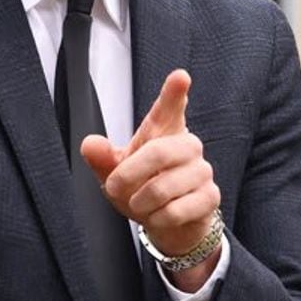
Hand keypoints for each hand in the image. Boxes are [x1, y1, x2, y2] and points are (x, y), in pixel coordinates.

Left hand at [82, 69, 221, 290]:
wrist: (169, 223)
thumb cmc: (143, 188)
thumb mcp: (116, 172)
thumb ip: (102, 158)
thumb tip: (90, 144)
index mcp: (165, 132)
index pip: (171, 108)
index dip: (175, 92)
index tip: (180, 76)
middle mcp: (188, 146)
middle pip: (159, 152)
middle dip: (129, 174)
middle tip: (114, 187)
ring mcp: (202, 171)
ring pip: (164, 187)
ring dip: (141, 203)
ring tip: (140, 204)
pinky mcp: (210, 197)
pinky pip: (176, 210)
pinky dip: (157, 219)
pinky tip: (159, 216)